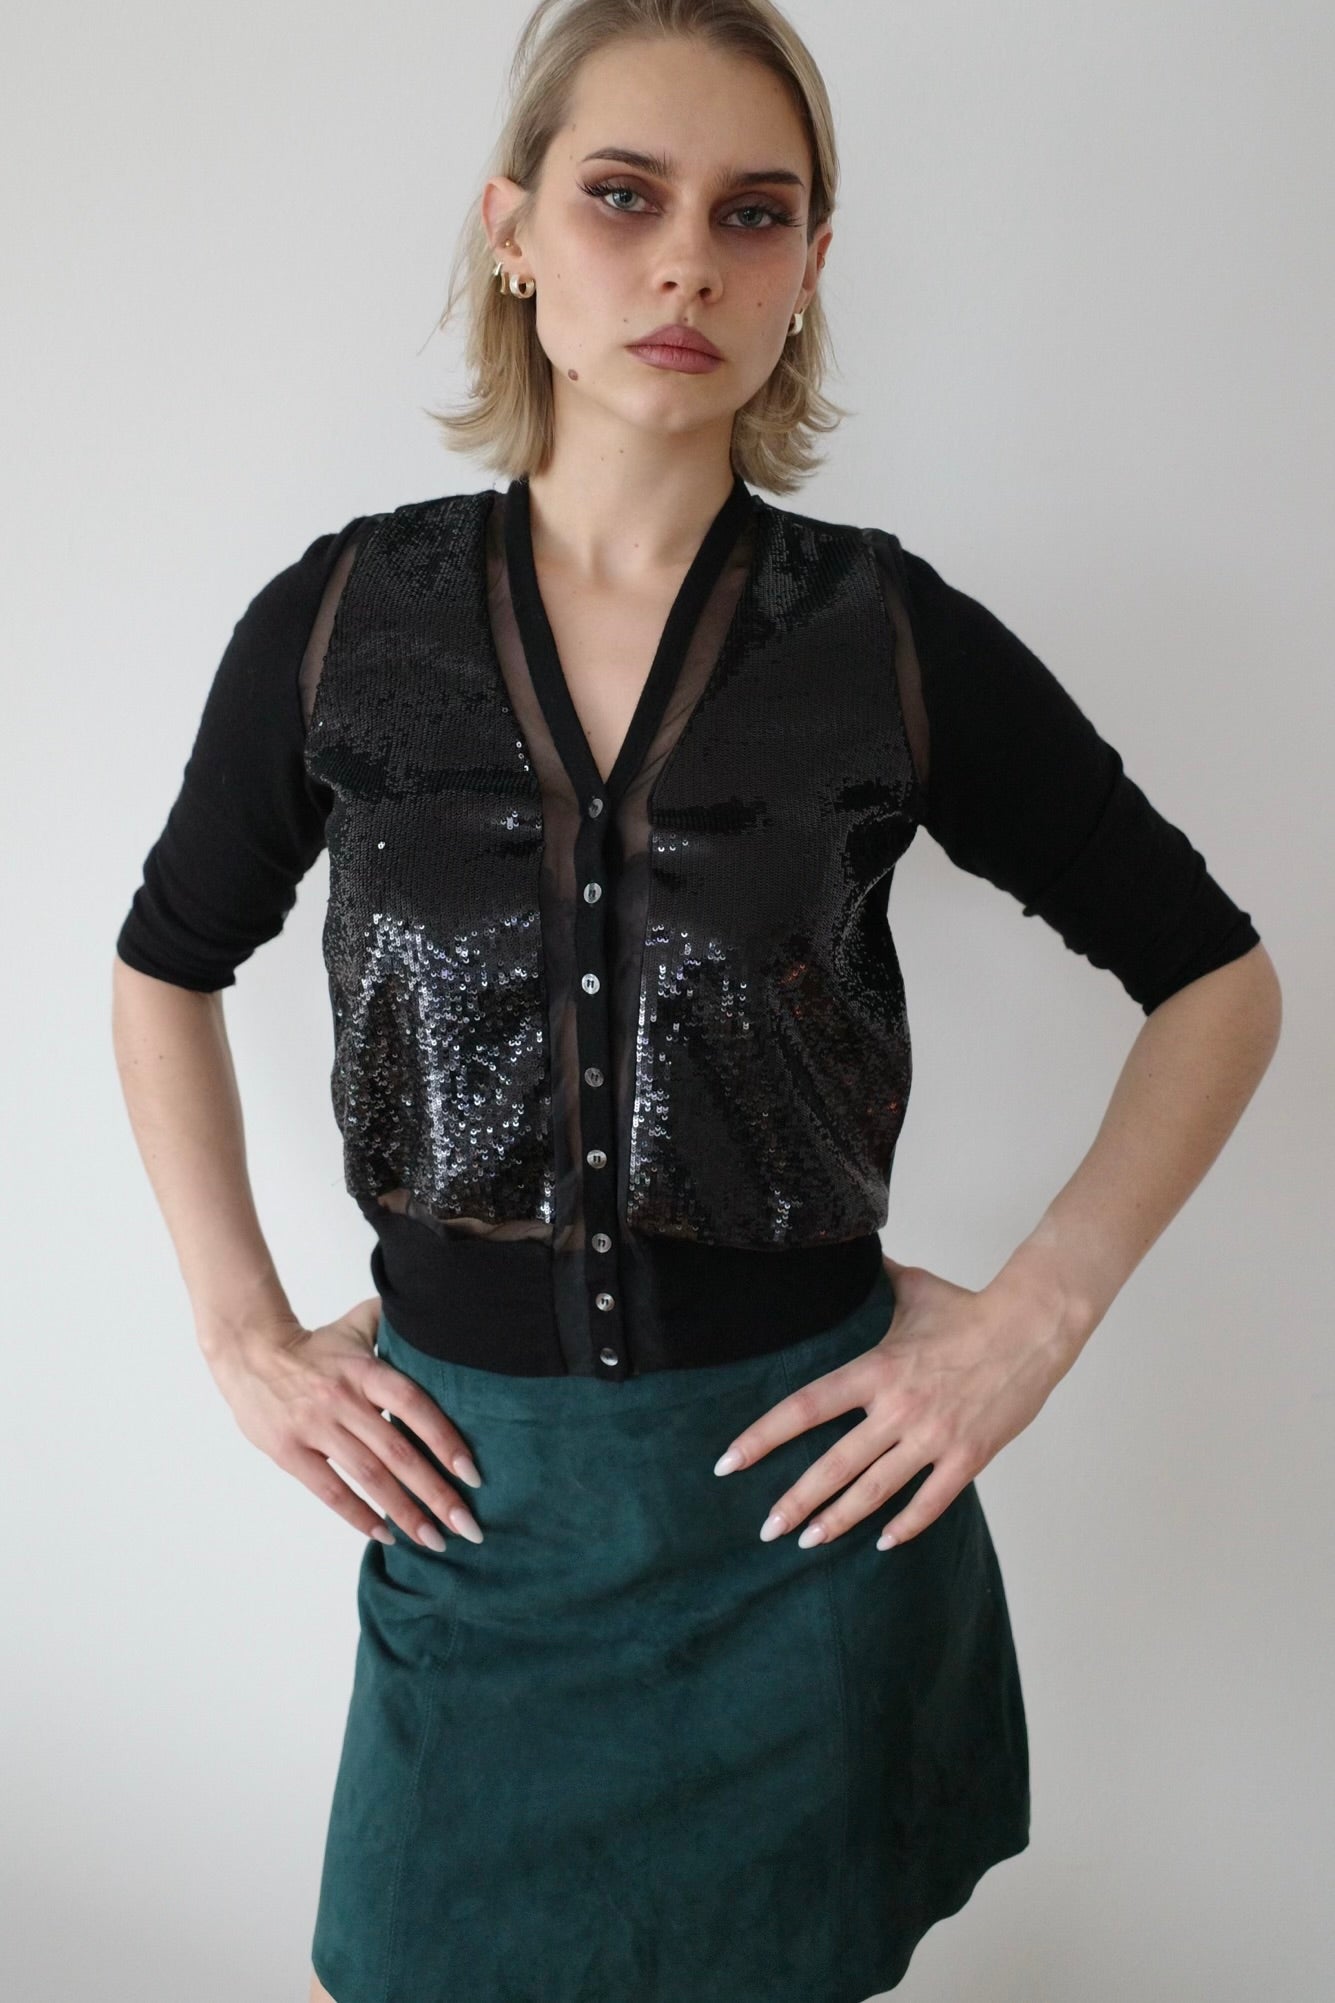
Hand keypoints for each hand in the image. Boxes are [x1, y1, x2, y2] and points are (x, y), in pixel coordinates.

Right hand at [202, 1295, 485, 1550]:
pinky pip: (330, 1490)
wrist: (249, 1351)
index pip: (415, 1405)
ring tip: (434, 1540)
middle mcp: (344, 1401)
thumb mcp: (355, 1325)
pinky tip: (385, 1534)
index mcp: (365, 1371)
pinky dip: (359, 1516)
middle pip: (399, 1453)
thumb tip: (433, 1313)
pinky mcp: (289, 1452)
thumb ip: (394, 1323)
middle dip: (437, 1494)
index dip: (445, 1440)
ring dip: (405, 1513)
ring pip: (369, 1477)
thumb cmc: (313, 1346)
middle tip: (468, 1526)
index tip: (472, 1474)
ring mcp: (315, 1428)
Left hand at [713, 1254, 1081, 1550]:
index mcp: (876, 1369)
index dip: (762, 1437)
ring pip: (875, 1490)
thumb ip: (874, 1281)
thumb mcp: (912, 1289)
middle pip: (834, 1464)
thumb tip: (847, 1253)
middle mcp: (898, 1408)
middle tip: (766, 1529)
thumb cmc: (968, 1308)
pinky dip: (906, 1526)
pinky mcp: (968, 1456)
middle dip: (795, 1501)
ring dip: (838, 1520)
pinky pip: (931, 1501)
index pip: (805, 1406)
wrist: (1031, 1326)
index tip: (729, 1462)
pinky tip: (883, 1542)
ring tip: (808, 1541)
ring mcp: (934, 1436)